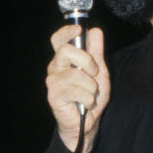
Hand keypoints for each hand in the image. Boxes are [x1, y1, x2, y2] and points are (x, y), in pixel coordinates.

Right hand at [46, 24, 109, 151]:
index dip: (66, 32)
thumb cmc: (90, 96)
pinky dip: (88, 98)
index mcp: (64, 59)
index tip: (79, 29)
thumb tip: (95, 31)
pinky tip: (86, 103)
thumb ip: (96, 52)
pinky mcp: (54, 96)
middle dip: (86, 60)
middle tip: (95, 72)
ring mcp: (53, 82)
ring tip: (91, 94)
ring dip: (91, 86)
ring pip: (75, 74)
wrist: (87, 122)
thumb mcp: (99, 71)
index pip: (58, 40)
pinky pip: (76, 91)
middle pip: (65, 51)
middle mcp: (55, 68)